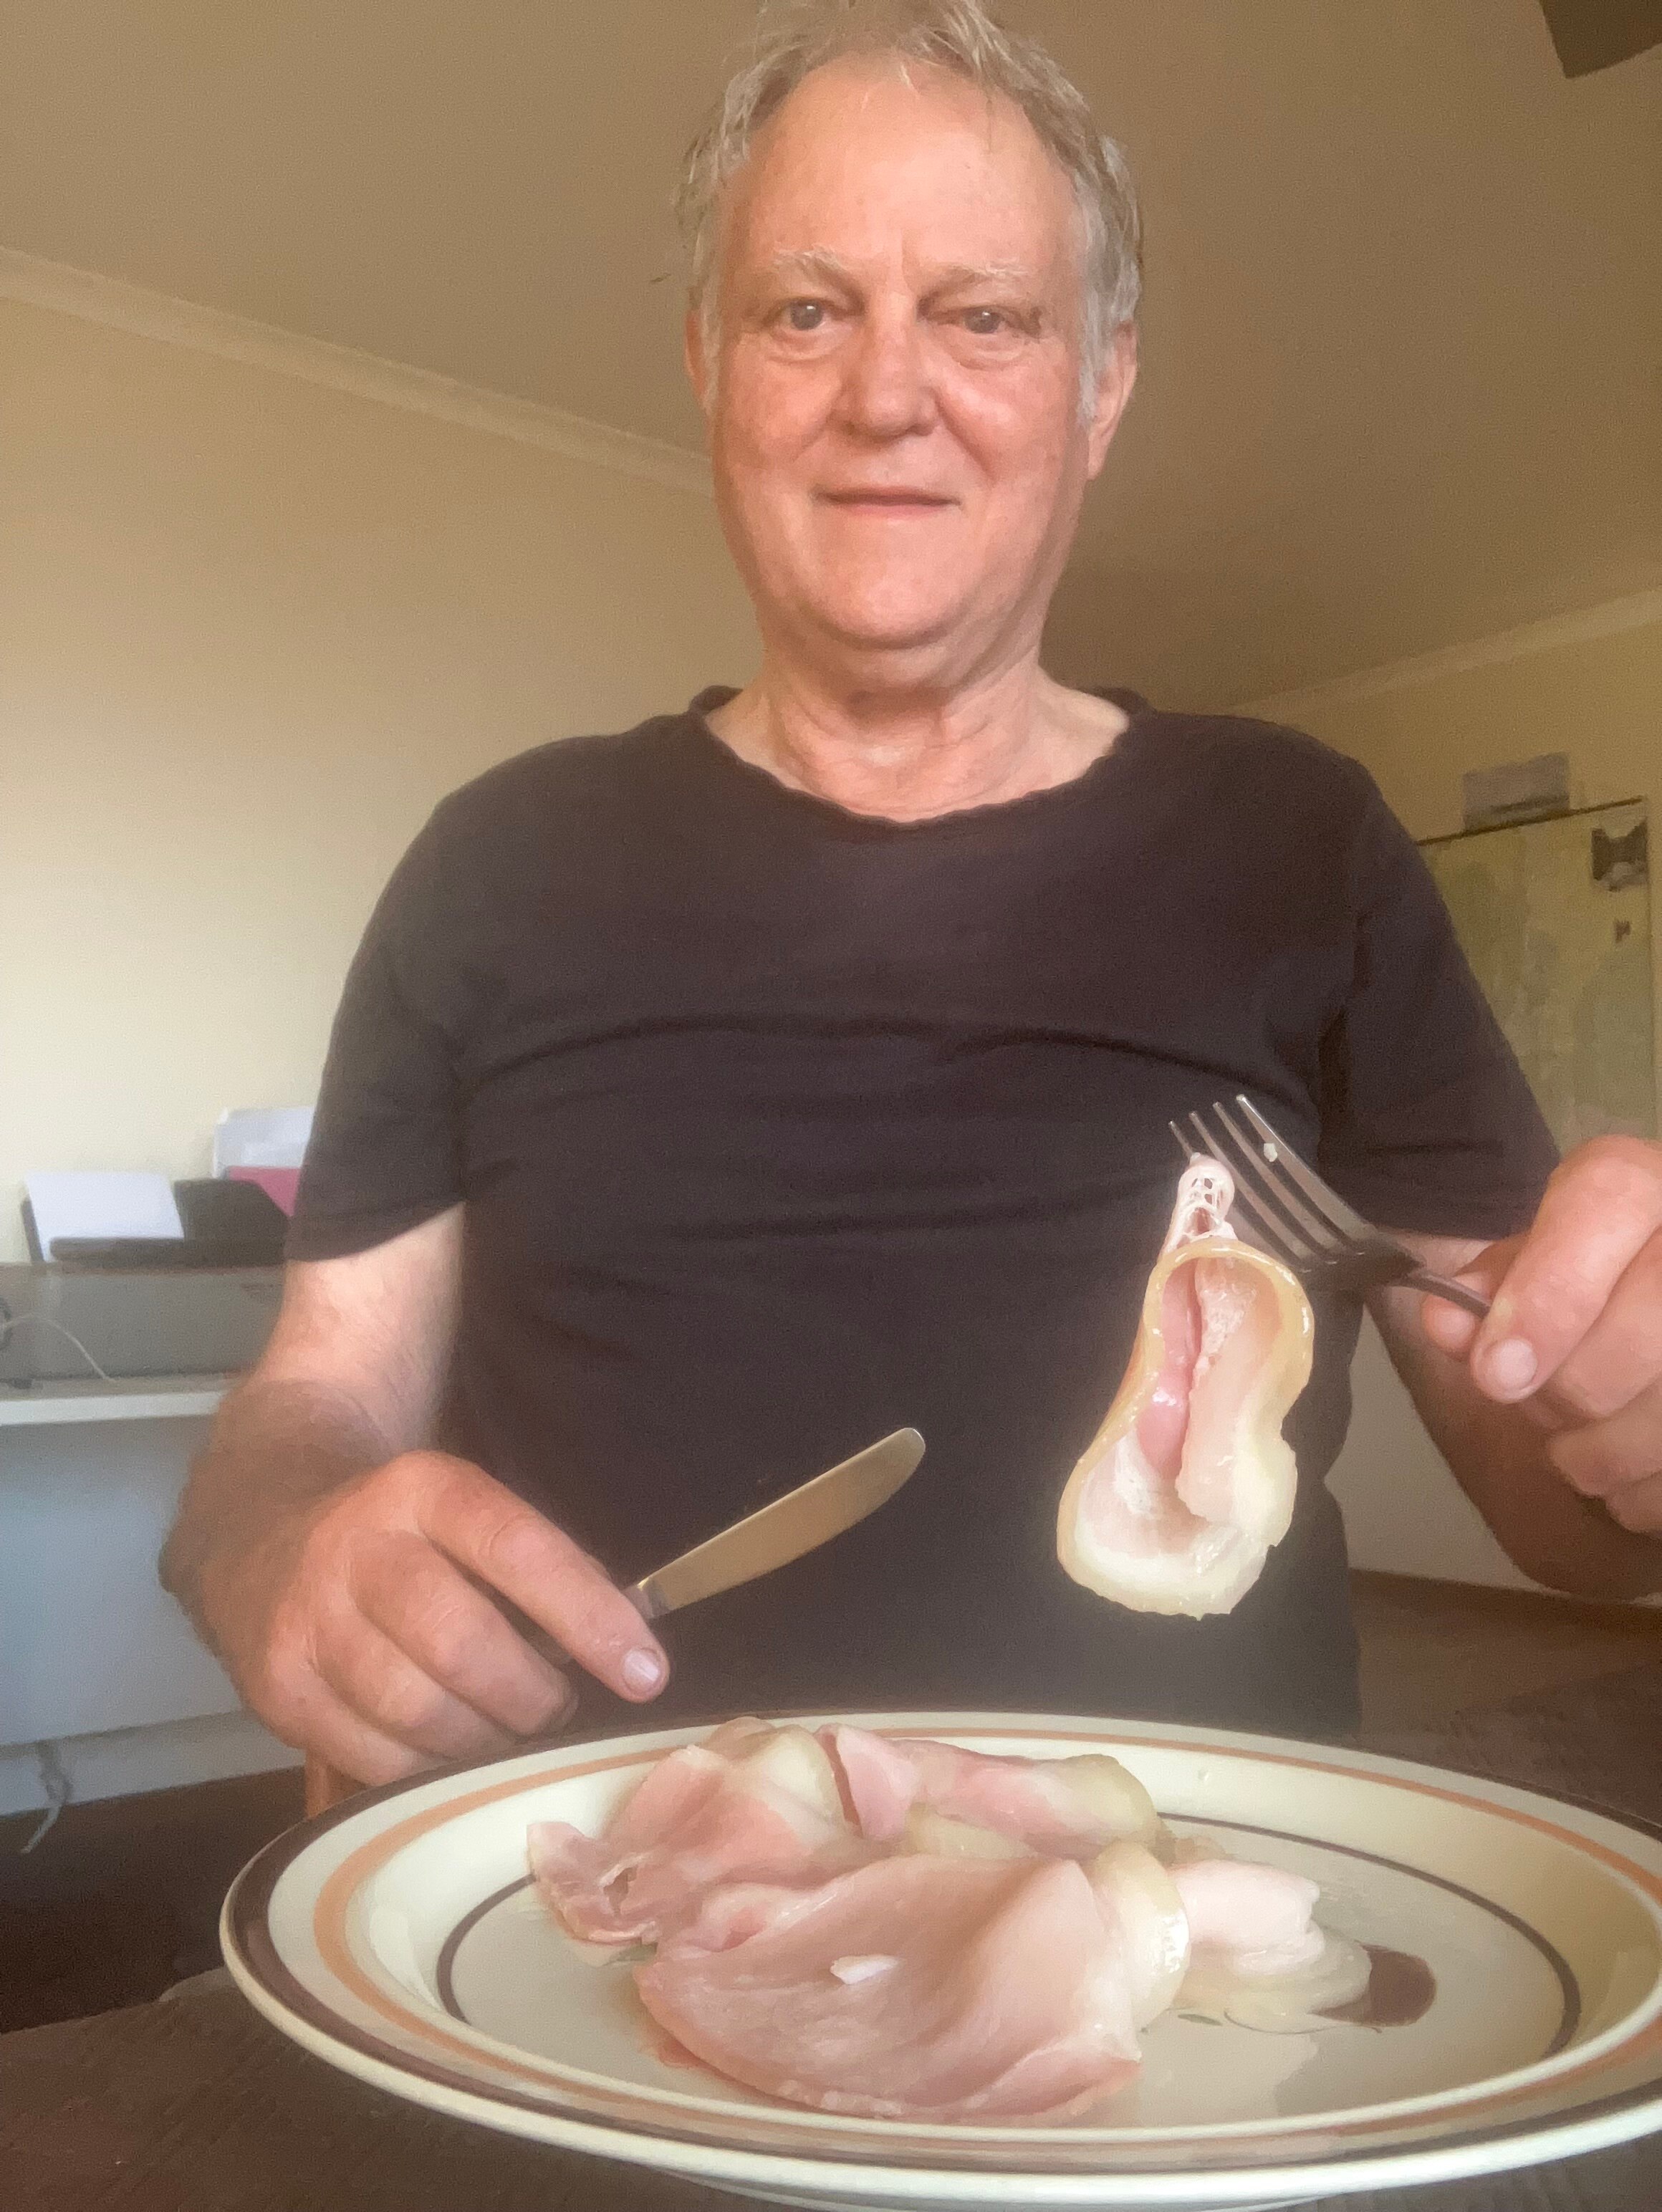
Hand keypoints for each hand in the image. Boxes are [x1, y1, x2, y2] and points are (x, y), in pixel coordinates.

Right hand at [199, 1449, 669, 1785]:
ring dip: (485, 1740)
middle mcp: (357, 1549)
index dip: (589, 1615)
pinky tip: (449, 1751)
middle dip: (532, 1695)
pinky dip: (428, 1768)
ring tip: (508, 1730)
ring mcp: (308, 1622)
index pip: (518, 1549)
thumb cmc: (399, 1532)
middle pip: (461, 1642)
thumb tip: (630, 1651)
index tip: (647, 1673)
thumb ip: (534, 1566)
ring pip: (417, 1711)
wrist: (258, 1525)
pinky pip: (372, 1756)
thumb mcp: (459, 1510)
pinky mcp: (277, 1689)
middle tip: (559, 1707)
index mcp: (422, 1491)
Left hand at [1420, 1137, 1661, 1535]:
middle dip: (1568, 1392)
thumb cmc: (1595, 1282)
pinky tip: (1631, 1474)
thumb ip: (1494, 1287)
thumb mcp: (1542, 1264)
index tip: (1494, 1374)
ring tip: (1574, 1450)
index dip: (1549, 1296)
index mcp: (1643, 1186)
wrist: (1649, 1292)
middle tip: (1527, 1406)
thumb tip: (1449, 1323)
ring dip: (1602, 1456)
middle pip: (1643, 1329)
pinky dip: (1643, 1494)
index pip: (1608, 1203)